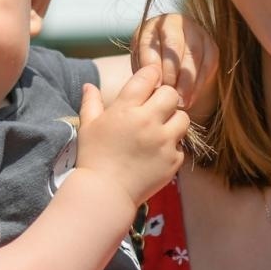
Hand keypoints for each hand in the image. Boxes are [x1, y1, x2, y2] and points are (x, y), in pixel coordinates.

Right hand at [77, 63, 188, 207]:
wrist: (104, 194)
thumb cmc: (93, 158)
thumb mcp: (87, 127)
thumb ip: (91, 103)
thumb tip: (89, 85)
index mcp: (126, 109)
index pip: (148, 77)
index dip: (151, 75)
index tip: (150, 80)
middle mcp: (148, 121)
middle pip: (171, 94)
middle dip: (164, 98)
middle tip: (155, 108)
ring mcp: (164, 142)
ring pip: (183, 118)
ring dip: (173, 121)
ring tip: (160, 130)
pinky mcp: (173, 160)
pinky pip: (180, 145)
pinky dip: (171, 148)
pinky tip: (156, 154)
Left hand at [133, 13, 217, 114]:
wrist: (176, 70)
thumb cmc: (154, 69)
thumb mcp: (144, 68)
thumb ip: (146, 73)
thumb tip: (155, 87)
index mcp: (151, 27)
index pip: (151, 43)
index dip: (153, 66)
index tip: (155, 87)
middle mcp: (174, 22)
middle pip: (173, 44)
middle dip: (171, 72)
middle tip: (168, 94)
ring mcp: (195, 30)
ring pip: (193, 53)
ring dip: (187, 80)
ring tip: (180, 101)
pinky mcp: (211, 44)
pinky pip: (208, 61)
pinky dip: (200, 81)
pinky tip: (191, 97)